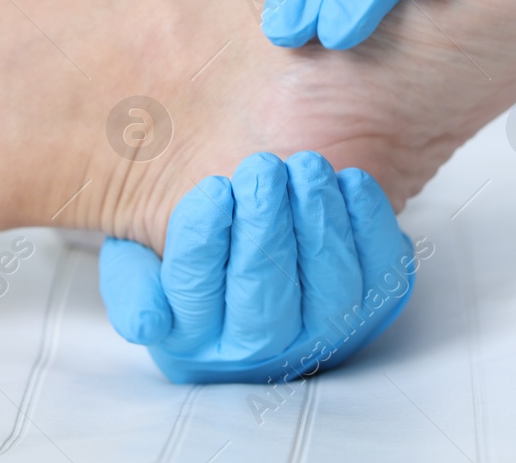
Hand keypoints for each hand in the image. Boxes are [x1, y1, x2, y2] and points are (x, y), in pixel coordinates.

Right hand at [100, 151, 414, 383]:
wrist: (264, 214)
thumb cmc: (205, 234)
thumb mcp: (144, 254)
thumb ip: (132, 281)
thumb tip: (149, 323)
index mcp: (193, 337)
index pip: (194, 297)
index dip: (204, 241)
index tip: (213, 188)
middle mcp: (260, 348)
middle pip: (264, 303)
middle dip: (265, 229)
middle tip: (262, 168)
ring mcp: (324, 331)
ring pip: (329, 293)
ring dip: (318, 223)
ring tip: (304, 166)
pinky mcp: (376, 302)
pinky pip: (383, 274)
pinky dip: (369, 225)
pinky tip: (348, 181)